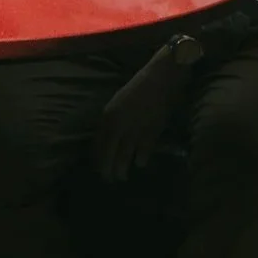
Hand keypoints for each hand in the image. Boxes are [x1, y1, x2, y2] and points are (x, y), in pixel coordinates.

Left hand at [94, 48, 188, 181]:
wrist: (161, 78)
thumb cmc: (139, 87)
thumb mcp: (118, 102)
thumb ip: (111, 120)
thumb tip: (108, 138)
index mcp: (108, 117)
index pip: (97, 145)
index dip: (97, 158)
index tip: (98, 166)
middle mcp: (117, 127)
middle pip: (108, 156)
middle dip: (107, 170)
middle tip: (109, 179)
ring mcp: (134, 132)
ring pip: (123, 160)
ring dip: (122, 171)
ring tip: (122, 177)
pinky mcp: (150, 135)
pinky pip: (142, 155)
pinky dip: (141, 161)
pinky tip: (140, 163)